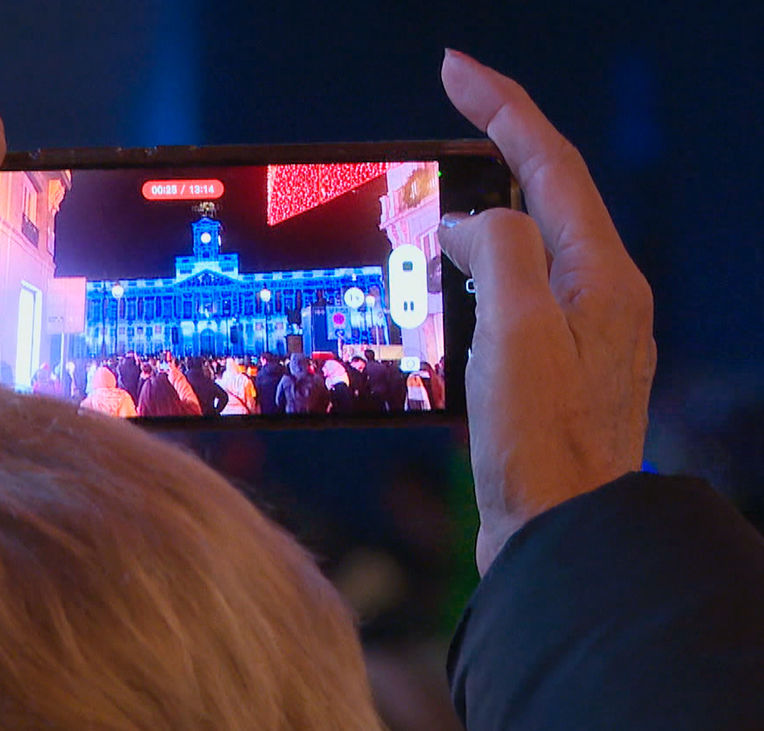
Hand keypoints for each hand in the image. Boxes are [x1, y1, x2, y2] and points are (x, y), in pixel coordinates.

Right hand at [437, 51, 655, 572]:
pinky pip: (513, 290)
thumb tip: (469, 225)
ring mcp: (579, 331)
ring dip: (482, 207)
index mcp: (600, 275)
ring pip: (527, 242)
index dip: (501, 106)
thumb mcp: (520, 333)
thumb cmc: (541, 446)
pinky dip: (476, 266)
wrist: (559, 534)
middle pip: (546, 194)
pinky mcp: (550, 366)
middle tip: (448, 115)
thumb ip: (501, 253)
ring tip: (434, 192)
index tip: (454, 68)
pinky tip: (445, 278)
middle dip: (496, 144)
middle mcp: (600, 295)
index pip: (550, 163)